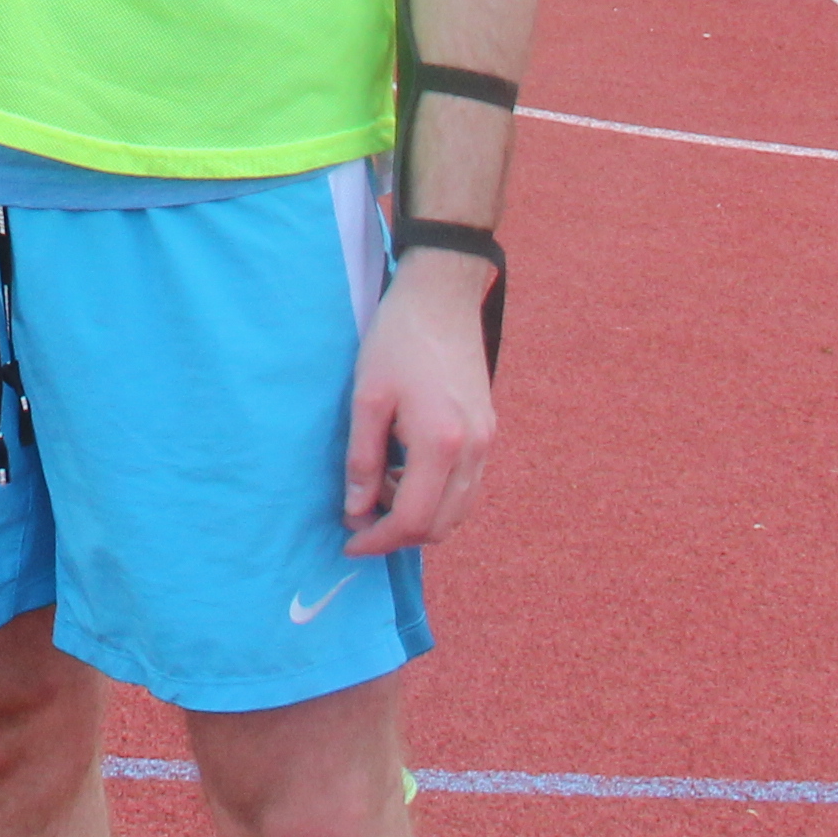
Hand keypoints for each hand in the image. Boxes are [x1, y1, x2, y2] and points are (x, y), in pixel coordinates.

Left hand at [339, 252, 497, 554]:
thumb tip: (356, 509)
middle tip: (359, 517)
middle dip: (398, 533)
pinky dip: (437, 495)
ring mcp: (487, 442)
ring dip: (419, 516)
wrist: (442, 296)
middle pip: (441, 525)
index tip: (349, 540)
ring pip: (458, 510)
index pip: (413, 520)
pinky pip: (466, 486)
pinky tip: (406, 472)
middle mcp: (473, 451)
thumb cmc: (397, 340)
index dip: (378, 539)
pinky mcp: (488, 431)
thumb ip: (362, 459)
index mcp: (441, 444)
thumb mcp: (366, 398)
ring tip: (380, 490)